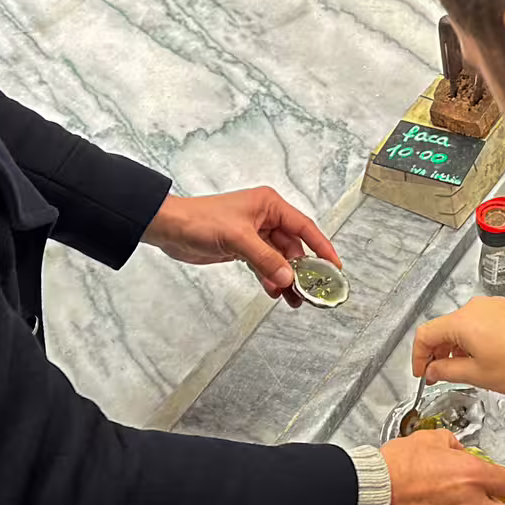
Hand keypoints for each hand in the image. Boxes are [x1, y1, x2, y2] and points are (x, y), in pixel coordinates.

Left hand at [145, 188, 339, 303]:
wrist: (170, 228)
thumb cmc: (200, 220)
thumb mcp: (237, 239)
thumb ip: (265, 260)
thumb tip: (288, 277)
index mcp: (269, 205)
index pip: (304, 227)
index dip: (321, 247)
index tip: (334, 266)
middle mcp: (265, 218)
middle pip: (293, 247)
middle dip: (302, 270)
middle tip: (313, 290)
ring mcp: (254, 234)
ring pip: (279, 259)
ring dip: (286, 278)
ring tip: (296, 299)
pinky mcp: (243, 249)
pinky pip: (264, 266)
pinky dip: (270, 279)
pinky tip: (276, 292)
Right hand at [411, 297, 504, 394]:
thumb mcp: (476, 374)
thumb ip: (446, 371)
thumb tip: (431, 371)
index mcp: (461, 322)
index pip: (425, 334)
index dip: (418, 356)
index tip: (422, 372)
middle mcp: (475, 308)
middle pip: (444, 328)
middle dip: (439, 352)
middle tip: (441, 374)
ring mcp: (492, 305)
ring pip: (464, 324)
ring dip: (458, 345)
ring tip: (468, 367)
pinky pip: (482, 320)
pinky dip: (476, 337)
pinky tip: (486, 355)